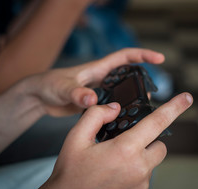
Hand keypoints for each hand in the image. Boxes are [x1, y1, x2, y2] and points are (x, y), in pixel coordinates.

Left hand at [22, 48, 164, 116]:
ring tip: (140, 110)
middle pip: (128, 77)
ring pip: (121, 94)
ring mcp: (99, 92)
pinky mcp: (95, 105)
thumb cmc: (48, 85)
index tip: (159, 58)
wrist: (38, 98)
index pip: (124, 57)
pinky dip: (120, 113)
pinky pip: (112, 107)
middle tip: (150, 94)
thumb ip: (77, 93)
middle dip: (141, 82)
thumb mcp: (62, 88)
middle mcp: (101, 79)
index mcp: (97, 69)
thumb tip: (93, 99)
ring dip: (131, 100)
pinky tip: (124, 122)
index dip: (142, 55)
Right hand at [45, 92, 192, 188]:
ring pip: (151, 165)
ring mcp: (141, 187)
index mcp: (125, 149)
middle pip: (159, 146)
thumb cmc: (70, 173)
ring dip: (139, 161)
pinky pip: (144, 182)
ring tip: (113, 168)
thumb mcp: (76, 137)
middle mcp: (139, 169)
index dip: (175, 108)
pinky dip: (134, 178)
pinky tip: (113, 182)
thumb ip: (97, 115)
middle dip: (148, 142)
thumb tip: (115, 108)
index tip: (188, 98)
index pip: (157, 123)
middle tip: (124, 146)